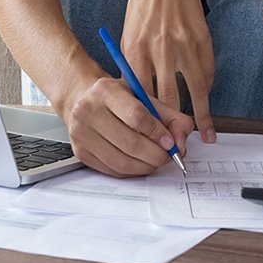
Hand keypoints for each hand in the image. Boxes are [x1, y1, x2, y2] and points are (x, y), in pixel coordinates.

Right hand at [59, 72, 193, 177]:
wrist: (84, 100)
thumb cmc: (119, 98)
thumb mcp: (144, 97)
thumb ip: (169, 116)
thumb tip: (181, 142)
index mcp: (106, 91)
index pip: (136, 115)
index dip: (157, 133)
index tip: (171, 142)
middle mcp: (88, 111)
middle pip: (129, 142)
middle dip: (155, 154)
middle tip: (169, 156)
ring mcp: (81, 134)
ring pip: (120, 160)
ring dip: (145, 166)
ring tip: (157, 161)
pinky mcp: (80, 153)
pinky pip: (111, 170)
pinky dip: (131, 172)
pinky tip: (141, 164)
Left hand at [120, 0, 216, 141]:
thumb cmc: (143, 7)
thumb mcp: (128, 35)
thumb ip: (133, 67)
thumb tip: (138, 99)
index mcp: (135, 53)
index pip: (140, 99)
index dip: (147, 124)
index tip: (152, 141)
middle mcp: (159, 51)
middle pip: (167, 100)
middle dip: (173, 128)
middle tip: (178, 148)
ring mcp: (183, 46)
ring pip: (193, 90)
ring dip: (199, 116)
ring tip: (205, 136)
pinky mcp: (202, 40)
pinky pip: (206, 72)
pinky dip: (206, 89)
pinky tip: (206, 101)